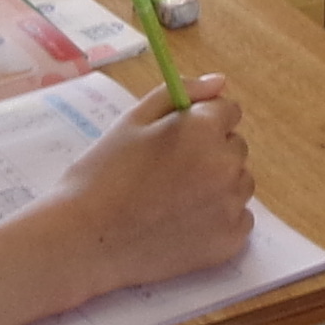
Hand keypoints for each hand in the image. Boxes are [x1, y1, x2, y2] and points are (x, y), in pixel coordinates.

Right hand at [37, 79, 254, 301]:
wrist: (86, 241)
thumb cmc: (102, 176)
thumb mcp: (132, 121)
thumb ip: (180, 94)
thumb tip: (220, 82)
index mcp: (203, 130)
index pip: (228, 111)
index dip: (201, 121)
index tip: (176, 139)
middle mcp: (226, 165)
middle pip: (235, 148)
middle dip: (211, 152)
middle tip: (169, 172)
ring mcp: (231, 206)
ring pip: (239, 183)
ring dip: (218, 185)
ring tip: (173, 200)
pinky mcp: (230, 241)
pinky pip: (238, 218)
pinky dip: (219, 219)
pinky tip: (183, 224)